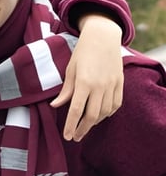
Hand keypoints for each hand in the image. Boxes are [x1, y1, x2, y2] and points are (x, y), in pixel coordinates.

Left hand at [51, 14, 122, 140]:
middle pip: (92, 116)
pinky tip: (99, 116)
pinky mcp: (120, 84)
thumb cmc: (82, 52)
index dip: (71, 125)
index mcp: (84, 82)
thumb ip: (66, 90)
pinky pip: (115, 105)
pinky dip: (107, 113)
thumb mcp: (70, 69)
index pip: (76, 110)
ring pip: (105, 112)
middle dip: (83, 129)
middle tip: (75, 137)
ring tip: (84, 126)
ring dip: (94, 122)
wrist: (103, 37)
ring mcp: (112, 86)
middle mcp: (100, 86)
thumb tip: (55, 106)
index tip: (67, 136)